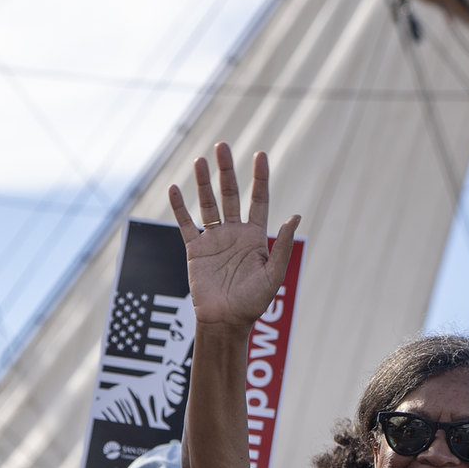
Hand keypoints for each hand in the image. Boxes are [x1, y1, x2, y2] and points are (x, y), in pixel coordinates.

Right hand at [167, 144, 299, 331]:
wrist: (224, 321)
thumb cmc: (252, 303)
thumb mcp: (273, 275)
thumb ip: (281, 246)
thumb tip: (294, 216)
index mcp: (255, 237)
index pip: (258, 199)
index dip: (259, 178)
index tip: (260, 155)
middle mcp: (234, 233)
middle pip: (229, 194)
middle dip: (226, 171)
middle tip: (222, 146)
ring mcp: (213, 240)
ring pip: (207, 204)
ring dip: (202, 182)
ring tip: (199, 160)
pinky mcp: (195, 250)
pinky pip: (186, 224)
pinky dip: (179, 207)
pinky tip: (175, 189)